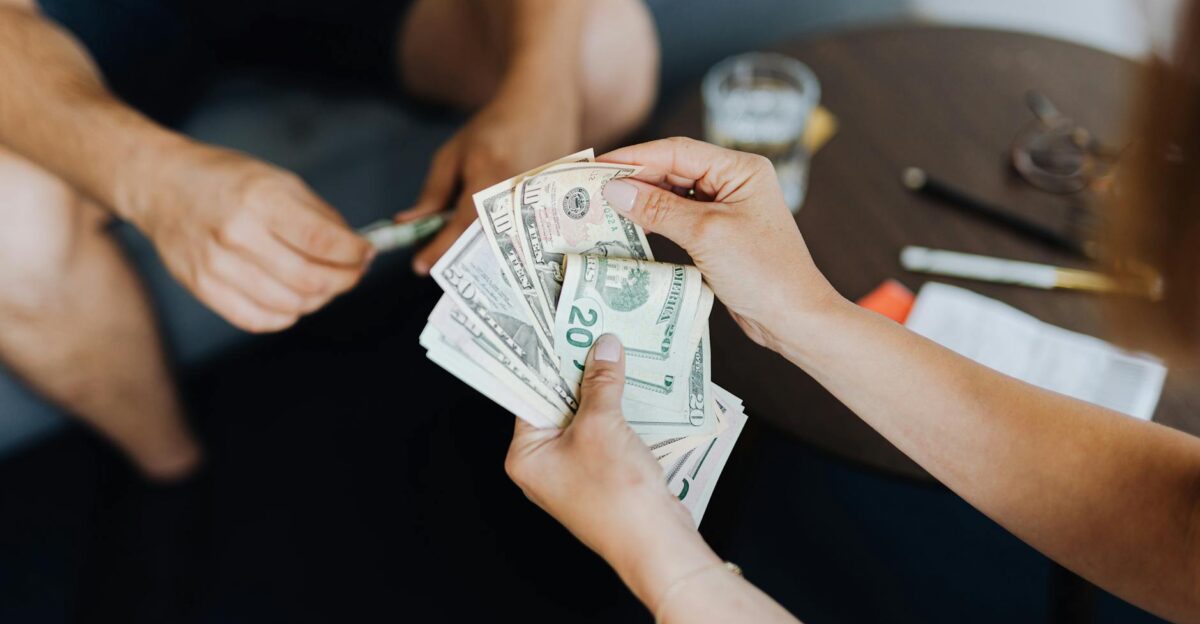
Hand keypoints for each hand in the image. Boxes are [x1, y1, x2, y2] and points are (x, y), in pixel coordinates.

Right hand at [136, 148, 372, 332]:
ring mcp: (216, 264)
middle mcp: (237, 234)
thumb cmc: (226, 179)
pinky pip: (258, 319)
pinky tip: (295, 298)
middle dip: (345, 280)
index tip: (367, 253)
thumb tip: (357, 249)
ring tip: (325, 284)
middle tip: (354, 273)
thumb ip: (320, 216)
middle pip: (310, 279)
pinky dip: (287, 314)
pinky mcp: (202, 287)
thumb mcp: (278, 180)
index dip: (354, 255)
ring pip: (290, 304)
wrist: (161, 184)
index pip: (322, 242)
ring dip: (319, 299)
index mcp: (260, 199)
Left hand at [395, 86, 580, 274]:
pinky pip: (520, 237)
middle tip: (437, 260)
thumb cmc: (492, 129)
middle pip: (484, 243)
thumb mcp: (453, 154)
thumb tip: (409, 225)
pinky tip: (485, 240)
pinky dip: (498, 242)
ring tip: (460, 249)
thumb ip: (433, 192)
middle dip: (458, 256)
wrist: (543, 108)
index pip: (462, 224)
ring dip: (478, 252)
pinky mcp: (550, 208)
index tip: (419, 266)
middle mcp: (517, 193)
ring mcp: (538, 202)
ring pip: (503, 245)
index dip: (439, 249)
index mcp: (489, 175)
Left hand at [505, 334, 716, 599]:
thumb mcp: (603, 425)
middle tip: (592, 333)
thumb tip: (603, 346)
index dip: (546, 362)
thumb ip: (600, 382)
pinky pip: (601, 435)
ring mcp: (572, 472)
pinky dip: (614, 413)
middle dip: (577, 373)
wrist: (654, 542)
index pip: (528, 395)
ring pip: (582, 419)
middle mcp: (543, 465)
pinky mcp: (600, 476)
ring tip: (614, 351)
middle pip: (556, 405)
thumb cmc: (616, 490)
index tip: (559, 330)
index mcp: (526, 456)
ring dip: (600, 391)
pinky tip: (631, 387)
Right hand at [599, 137, 842, 350]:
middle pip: (673, 169)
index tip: (597, 165)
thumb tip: (615, 189)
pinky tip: (631, 225)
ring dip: (642, 199)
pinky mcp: (720, 234)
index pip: (677, 152)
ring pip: (674, 193)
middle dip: (634, 177)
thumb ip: (659, 208)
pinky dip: (655, 219)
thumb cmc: (762, 272)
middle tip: (592, 187)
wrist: (793, 317)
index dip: (634, 157)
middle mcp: (734, 182)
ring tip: (604, 206)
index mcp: (740, 169)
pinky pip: (680, 217)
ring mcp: (728, 208)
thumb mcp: (706, 235)